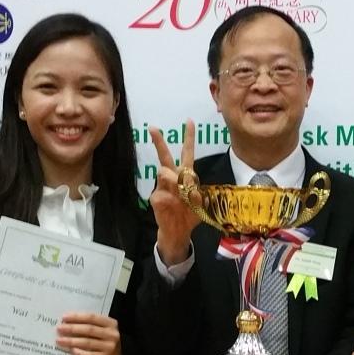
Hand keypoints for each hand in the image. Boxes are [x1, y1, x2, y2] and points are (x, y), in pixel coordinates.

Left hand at [56, 312, 121, 354]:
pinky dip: (80, 353)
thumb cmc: (106, 337)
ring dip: (72, 341)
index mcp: (110, 323)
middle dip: (72, 329)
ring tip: (60, 340)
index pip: (92, 317)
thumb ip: (91, 324)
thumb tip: (68, 322)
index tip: (64, 317)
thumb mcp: (104, 327)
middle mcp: (111, 334)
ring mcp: (109, 346)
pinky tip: (72, 351)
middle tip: (59, 329)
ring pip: (88, 343)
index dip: (77, 317)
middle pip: (89, 330)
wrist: (122, 353)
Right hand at [149, 120, 201, 266]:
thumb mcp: (200, 204)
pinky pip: (162, 193)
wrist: (178, 233)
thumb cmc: (189, 215)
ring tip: (179, 193)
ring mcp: (162, 187)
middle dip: (159, 142)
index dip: (189, 138)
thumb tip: (192, 186)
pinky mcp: (156, 198)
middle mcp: (172, 179)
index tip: (189, 121)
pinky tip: (173, 207)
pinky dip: (170, 199)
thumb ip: (199, 193)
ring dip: (173, 179)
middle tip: (153, 128)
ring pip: (164, 172)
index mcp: (186, 176)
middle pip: (165, 157)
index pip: (187, 153)